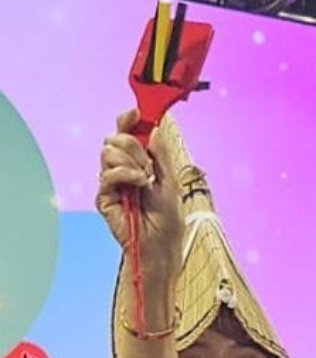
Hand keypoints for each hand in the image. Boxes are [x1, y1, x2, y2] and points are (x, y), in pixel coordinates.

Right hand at [95, 109, 182, 279]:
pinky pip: (108, 173)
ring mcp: (111, 183)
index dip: (128, 119)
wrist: (161, 244)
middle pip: (115, 138)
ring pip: (108, 152)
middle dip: (133, 146)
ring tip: (145, 179)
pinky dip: (125, 175)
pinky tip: (139, 184)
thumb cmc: (168, 218)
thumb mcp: (170, 180)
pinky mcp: (103, 197)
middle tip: (148, 165)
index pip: (126, 132)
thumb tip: (154, 129)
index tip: (137, 112)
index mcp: (137, 162)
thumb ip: (161, 154)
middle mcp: (121, 170)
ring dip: (130, 162)